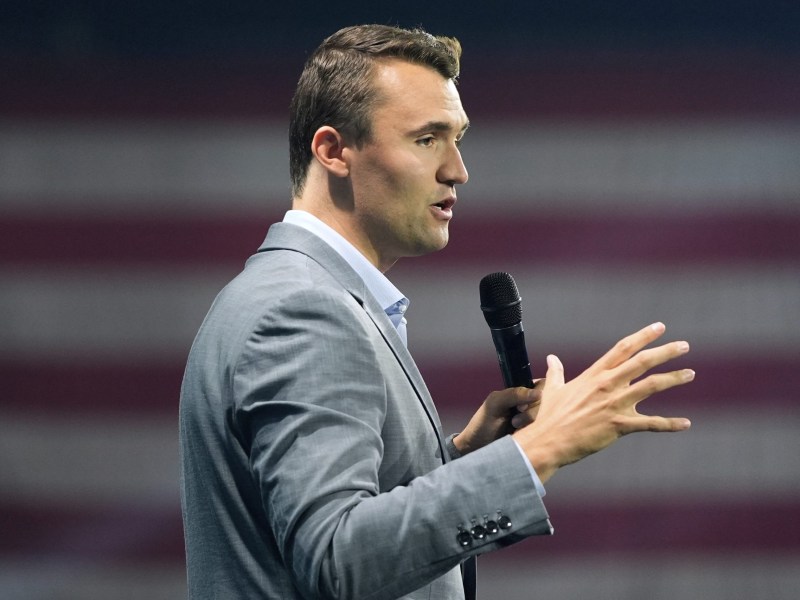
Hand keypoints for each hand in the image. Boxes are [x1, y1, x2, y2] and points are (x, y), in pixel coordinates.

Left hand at [452, 382, 542, 454]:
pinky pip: (546, 432)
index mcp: (521, 393)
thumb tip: (539, 394)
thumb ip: (514, 394)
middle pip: (548, 402)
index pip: (542, 386)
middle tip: (515, 421)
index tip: (520, 407)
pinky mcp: (536, 435)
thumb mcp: (495, 404)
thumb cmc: (483, 424)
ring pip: (548, 418)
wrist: (478, 449)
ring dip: (532, 423)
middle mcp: (530, 405)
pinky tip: (521, 436)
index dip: (537, 395)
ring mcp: (534, 421)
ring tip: (514, 428)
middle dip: (532, 412)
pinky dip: (535, 433)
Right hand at [513, 322, 693, 482]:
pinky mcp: (618, 425)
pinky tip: (686, 424)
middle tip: (684, 345)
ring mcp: (614, 404)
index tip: (659, 327)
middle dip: (666, 351)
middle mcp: (607, 385)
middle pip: (642, 361)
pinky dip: (670, 424)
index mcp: (594, 374)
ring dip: (674, 378)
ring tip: (690, 374)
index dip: (643, 336)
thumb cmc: (549, 417)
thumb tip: (552, 358)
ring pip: (651, 386)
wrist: (547, 441)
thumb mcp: (552, 390)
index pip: (622, 349)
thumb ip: (556, 372)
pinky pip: (650, 424)